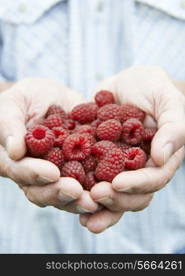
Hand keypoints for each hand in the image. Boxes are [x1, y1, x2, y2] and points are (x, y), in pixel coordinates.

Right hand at [0, 77, 99, 213]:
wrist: (53, 97)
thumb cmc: (26, 98)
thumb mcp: (13, 104)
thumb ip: (10, 125)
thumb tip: (14, 151)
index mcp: (17, 161)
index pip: (22, 171)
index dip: (35, 174)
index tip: (51, 173)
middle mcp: (38, 173)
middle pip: (45, 191)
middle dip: (61, 193)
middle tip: (77, 193)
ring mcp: (61, 173)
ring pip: (68, 193)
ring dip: (81, 199)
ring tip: (97, 201)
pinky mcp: (82, 168)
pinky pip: (90, 182)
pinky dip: (101, 188)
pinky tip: (114, 189)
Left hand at [80, 66, 184, 231]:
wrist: (125, 83)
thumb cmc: (152, 87)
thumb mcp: (166, 99)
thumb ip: (172, 126)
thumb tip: (162, 157)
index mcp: (160, 158)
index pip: (153, 179)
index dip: (137, 185)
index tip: (117, 184)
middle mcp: (139, 168)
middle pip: (132, 195)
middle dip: (115, 199)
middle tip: (95, 196)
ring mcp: (117, 167)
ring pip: (111, 194)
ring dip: (98, 207)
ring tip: (82, 214)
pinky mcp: (97, 160)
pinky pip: (89, 178)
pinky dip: (80, 190)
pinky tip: (67, 195)